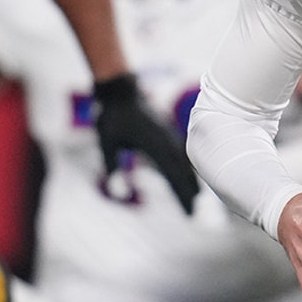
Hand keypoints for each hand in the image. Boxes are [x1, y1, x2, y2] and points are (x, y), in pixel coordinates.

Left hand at [93, 73, 198, 213]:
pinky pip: (180, 151)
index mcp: (153, 144)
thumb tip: (113, 189)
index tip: (188, 211)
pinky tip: (186, 173)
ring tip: (195, 196)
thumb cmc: (112, 116)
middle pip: (182, 170)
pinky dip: (185, 164)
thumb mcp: (106, 142)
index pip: (172, 175)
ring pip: (184, 160)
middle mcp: (165, 139)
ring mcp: (168, 133)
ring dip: (190, 177)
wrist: (121, 90)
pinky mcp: (166, 130)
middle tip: (194, 211)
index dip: (181, 195)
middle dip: (188, 191)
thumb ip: (111, 165)